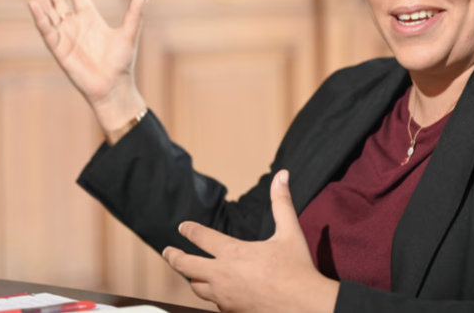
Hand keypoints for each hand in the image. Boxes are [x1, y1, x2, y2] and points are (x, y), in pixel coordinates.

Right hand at [24, 0, 149, 132]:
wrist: (114, 87)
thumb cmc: (122, 63)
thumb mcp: (129, 34)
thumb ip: (135, 13)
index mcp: (90, 17)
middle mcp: (74, 24)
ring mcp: (65, 36)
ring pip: (47, 11)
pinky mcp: (59, 49)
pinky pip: (46, 30)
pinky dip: (40, 17)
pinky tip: (33, 2)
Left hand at [163, 170, 338, 312]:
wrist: (305, 306)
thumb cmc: (297, 268)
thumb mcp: (290, 231)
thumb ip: (282, 202)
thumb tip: (282, 175)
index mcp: (233, 253)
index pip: (202, 238)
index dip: (190, 230)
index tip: (182, 227)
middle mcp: (222, 276)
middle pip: (186, 266)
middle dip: (174, 257)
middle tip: (168, 252)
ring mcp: (224, 297)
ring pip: (197, 288)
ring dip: (192, 279)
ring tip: (189, 274)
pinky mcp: (232, 312)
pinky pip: (214, 304)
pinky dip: (212, 295)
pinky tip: (216, 293)